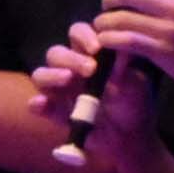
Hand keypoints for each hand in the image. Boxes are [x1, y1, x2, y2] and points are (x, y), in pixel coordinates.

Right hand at [30, 21, 151, 172]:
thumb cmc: (134, 104)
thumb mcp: (136, 84)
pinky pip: (37, 105)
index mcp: (90, 55)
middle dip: (70, 58)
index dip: (84, 36)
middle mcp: (69, 69)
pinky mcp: (54, 112)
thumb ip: (126, 67)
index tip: (97, 47)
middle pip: (56, 53)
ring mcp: (59, 91)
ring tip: (68, 79)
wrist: (132, 138)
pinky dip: (37, 103)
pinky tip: (42, 103)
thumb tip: (122, 45)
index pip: (78, 34)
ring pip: (40, 74)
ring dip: (51, 74)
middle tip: (90, 68)